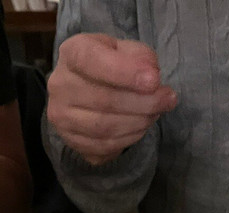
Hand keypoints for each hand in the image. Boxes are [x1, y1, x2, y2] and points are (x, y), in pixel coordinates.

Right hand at [46, 33, 176, 165]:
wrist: (87, 87)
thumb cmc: (109, 64)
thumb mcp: (125, 49)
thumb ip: (140, 56)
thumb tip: (151, 76)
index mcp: (72, 53)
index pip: (92, 61)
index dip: (125, 72)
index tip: (154, 80)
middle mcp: (60, 85)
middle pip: (104, 100)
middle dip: (144, 102)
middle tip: (169, 99)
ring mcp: (61, 116)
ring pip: (105, 127)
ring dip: (139, 122)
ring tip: (156, 112)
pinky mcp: (71, 141)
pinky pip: (104, 146)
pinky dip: (129, 138)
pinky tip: (140, 126)